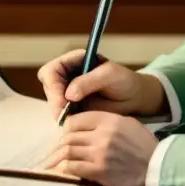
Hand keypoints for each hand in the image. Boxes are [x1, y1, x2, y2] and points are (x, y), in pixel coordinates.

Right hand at [37, 49, 165, 121]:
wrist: (135, 99)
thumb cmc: (125, 81)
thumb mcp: (110, 76)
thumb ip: (89, 82)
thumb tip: (68, 94)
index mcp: (75, 61)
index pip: (52, 70)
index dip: (53, 85)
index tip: (63, 100)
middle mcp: (68, 75)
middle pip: (49, 87)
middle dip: (54, 102)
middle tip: (64, 116)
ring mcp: (69, 92)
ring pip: (53, 102)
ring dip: (59, 113)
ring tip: (73, 120)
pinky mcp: (73, 107)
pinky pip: (62, 114)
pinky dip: (66, 120)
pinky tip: (76, 124)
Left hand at [42, 111, 158, 185]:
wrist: (159, 171)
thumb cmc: (147, 150)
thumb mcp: (130, 126)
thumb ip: (109, 123)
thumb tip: (89, 128)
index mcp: (110, 119)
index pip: (77, 119)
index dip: (67, 128)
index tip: (64, 136)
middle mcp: (103, 133)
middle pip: (69, 136)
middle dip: (58, 145)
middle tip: (54, 153)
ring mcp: (100, 152)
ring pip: (68, 150)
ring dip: (56, 158)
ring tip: (50, 164)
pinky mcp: (99, 171)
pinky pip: (73, 167)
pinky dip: (64, 169)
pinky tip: (61, 172)